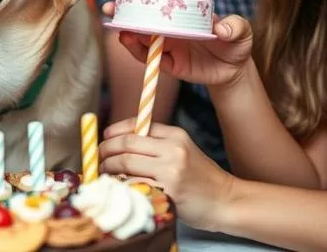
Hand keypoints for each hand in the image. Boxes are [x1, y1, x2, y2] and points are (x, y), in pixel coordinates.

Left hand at [99, 119, 234, 230]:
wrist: (227, 200)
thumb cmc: (200, 178)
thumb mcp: (183, 151)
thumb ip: (157, 144)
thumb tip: (119, 141)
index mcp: (175, 135)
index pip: (136, 125)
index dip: (114, 131)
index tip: (104, 138)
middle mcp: (173, 149)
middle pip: (127, 143)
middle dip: (106, 150)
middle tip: (99, 158)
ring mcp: (171, 170)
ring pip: (126, 164)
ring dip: (109, 169)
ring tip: (105, 174)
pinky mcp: (168, 191)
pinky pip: (134, 185)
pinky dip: (121, 185)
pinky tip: (119, 188)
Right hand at [101, 2, 253, 88]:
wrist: (235, 70)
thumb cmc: (236, 43)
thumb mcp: (242, 31)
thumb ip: (235, 26)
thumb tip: (221, 28)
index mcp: (183, 12)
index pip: (160, 1)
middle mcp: (171, 27)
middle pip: (144, 18)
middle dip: (125, 13)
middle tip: (110, 10)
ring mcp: (168, 44)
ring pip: (143, 38)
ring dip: (129, 34)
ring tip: (121, 31)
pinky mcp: (170, 64)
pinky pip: (151, 58)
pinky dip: (139, 51)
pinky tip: (130, 44)